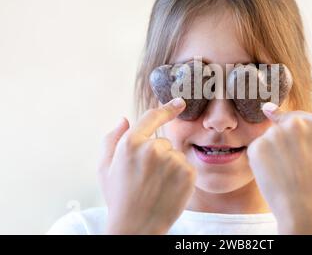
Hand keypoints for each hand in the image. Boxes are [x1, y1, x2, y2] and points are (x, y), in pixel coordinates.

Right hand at [98, 98, 196, 234]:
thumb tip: (124, 119)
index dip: (167, 108)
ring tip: (156, 186)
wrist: (136, 227)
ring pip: (175, 156)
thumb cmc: (119, 198)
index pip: (152, 117)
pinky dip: (181, 177)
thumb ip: (112, 139)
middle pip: (162, 143)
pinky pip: (186, 167)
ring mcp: (171, 160)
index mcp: (130, 143)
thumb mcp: (104, 168)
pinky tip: (168, 189)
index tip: (179, 103)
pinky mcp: (187, 173)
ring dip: (169, 167)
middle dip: (157, 156)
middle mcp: (152, 148)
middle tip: (146, 178)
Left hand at [247, 103, 311, 233]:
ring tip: (285, 171)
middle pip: (283, 124)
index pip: (300, 118)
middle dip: (285, 140)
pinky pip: (257, 149)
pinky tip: (273, 173)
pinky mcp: (256, 146)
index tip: (299, 151)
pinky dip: (261, 160)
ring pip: (270, 138)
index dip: (298, 136)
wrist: (303, 207)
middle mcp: (294, 122)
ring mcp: (274, 133)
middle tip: (293, 163)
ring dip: (273, 150)